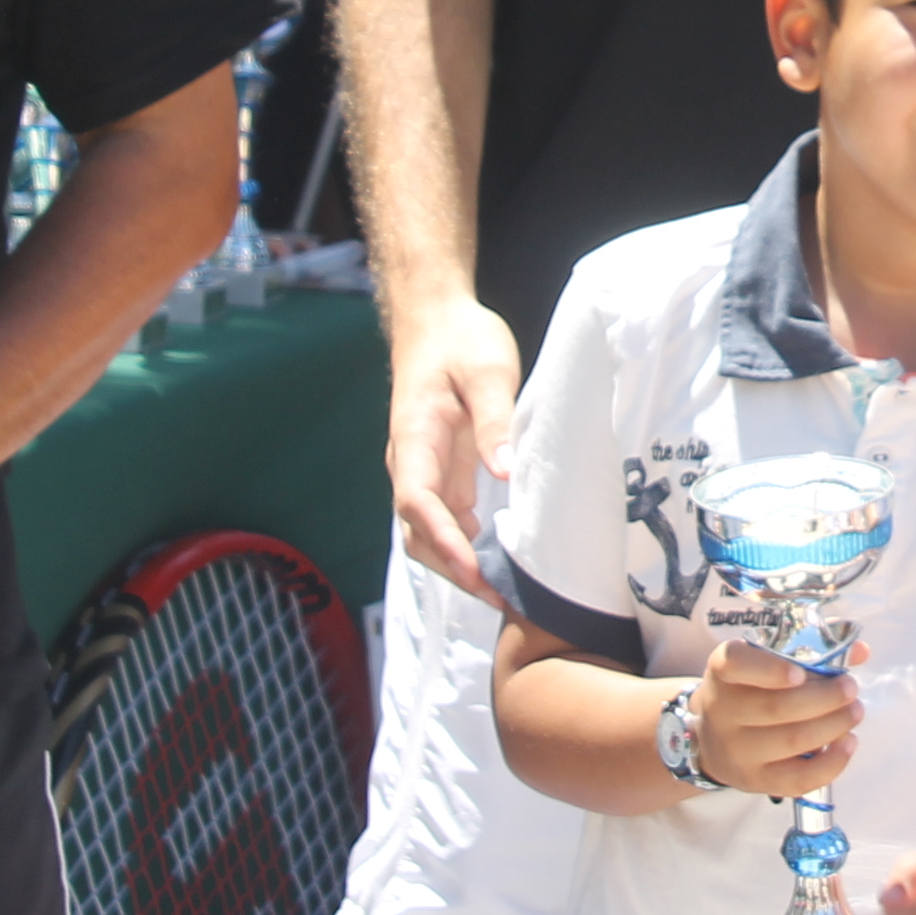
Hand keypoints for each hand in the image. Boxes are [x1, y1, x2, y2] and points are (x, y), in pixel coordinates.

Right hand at [385, 295, 519, 599]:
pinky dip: (466, 546)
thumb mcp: (488, 371)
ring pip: (429, 531)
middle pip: (418, 530)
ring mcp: (423, 469)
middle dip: (453, 568)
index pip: (418, 501)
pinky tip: (500, 561)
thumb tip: (505, 473)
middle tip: (501, 597)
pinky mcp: (440, 471)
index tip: (472, 570)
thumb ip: (494, 420)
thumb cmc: (460, 340)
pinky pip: (446, 518)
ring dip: (459, 563)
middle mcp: (410, 461)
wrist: (435, 318)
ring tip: (503, 591)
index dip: (443, 540)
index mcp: (415, 437)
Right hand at [694, 637, 856, 799]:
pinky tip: (848, 743)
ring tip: (855, 712)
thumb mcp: (767, 661)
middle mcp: (722, 710)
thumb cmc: (751, 690)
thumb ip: (813, 649)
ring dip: (833, 725)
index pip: (736, 664)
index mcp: (723, 671)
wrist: (715, 740)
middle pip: (775, 707)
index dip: (769, 669)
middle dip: (824, 698)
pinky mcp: (755, 781)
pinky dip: (830, 763)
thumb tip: (861, 651)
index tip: (800, 673)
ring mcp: (736, 750)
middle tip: (850, 688)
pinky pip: (798, 779)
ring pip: (791, 741)